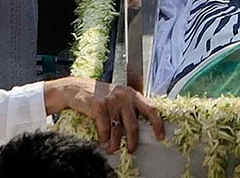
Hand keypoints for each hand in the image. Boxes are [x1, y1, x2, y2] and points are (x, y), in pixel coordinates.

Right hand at [44, 77, 164, 152]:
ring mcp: (112, 101)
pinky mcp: (99, 106)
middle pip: (134, 125)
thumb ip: (131, 107)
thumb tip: (143, 126)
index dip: (158, 123)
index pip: (151, 109)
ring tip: (113, 149)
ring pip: (118, 131)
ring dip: (115, 144)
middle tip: (131, 150)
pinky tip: (102, 142)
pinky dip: (103, 139)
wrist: (78, 88)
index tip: (161, 136)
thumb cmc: (102, 95)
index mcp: (133, 94)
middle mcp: (125, 97)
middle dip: (133, 141)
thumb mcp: (120, 96)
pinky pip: (104, 130)